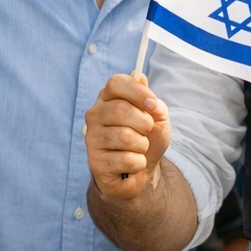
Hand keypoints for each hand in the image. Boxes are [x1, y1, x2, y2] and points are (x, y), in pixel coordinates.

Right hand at [85, 72, 171, 199]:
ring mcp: (92, 138)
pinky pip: (126, 160)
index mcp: (108, 99)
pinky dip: (138, 163)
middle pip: (121, 110)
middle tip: (147, 131)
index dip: (137, 92)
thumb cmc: (147, 139)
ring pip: (124, 136)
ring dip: (142, 145)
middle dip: (145, 123)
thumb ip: (153, 103)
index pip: (116, 83)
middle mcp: (95, 115)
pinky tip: (133, 164)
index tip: (152, 105)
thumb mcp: (158, 119)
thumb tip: (141, 79)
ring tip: (139, 149)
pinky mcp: (95, 162)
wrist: (140, 172)